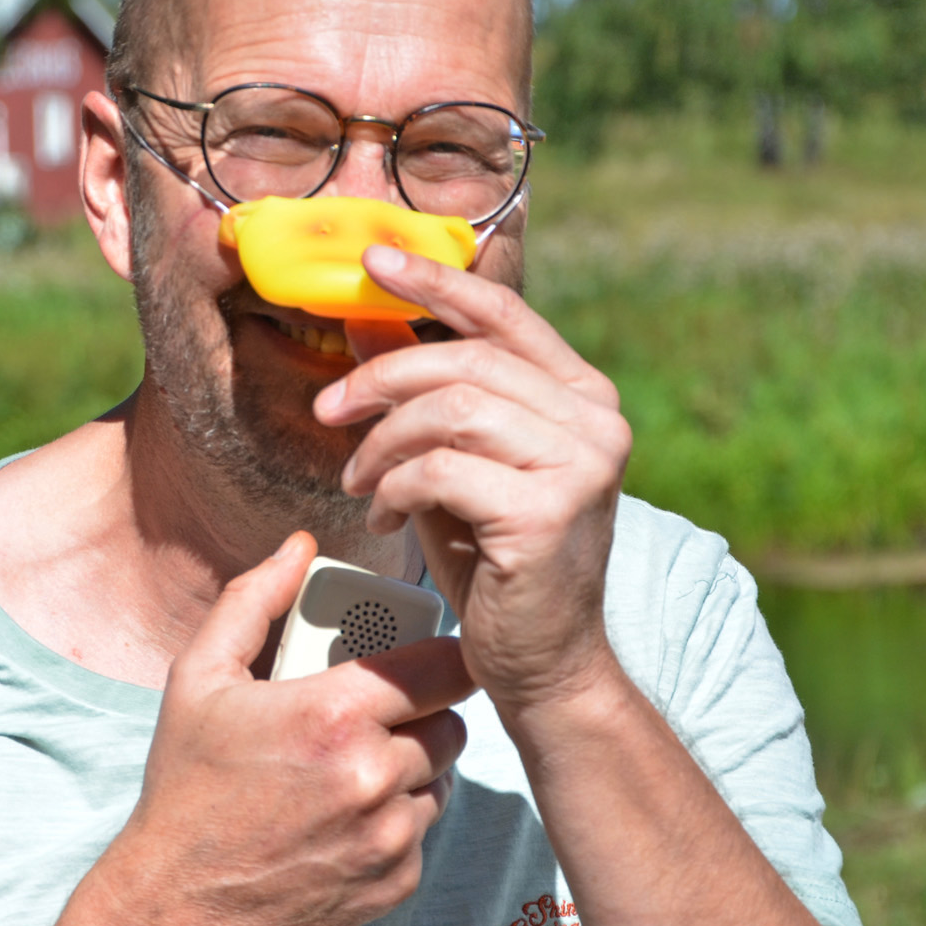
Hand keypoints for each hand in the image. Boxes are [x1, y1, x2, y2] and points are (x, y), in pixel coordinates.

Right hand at [107, 532, 473, 925]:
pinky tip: (346, 815)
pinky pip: (424, 831)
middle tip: (381, 711)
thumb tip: (299, 547)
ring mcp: (389, 835)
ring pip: (442, 778)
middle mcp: (373, 776)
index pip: (445, 667)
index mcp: (334, 714)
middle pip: (452, 723)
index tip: (425, 658)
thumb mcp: (199, 677)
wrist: (180, 901)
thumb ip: (252, 601)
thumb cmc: (187, 781)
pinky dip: (397, 820)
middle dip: (424, 711)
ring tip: (359, 763)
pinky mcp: (396, 881)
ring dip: (415, 766)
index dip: (442, 657)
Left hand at [313, 245, 631, 713]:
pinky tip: (385, 517)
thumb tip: (366, 318)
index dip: (436, 281)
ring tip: (357, 481)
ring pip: (449, 411)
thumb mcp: (452, 461)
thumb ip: (424, 391)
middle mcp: (597, 422)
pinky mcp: (549, 513)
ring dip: (382, 442)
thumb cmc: (493, 561)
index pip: (503, 314)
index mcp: (583, 396)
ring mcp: (582, 466)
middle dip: (381, 378)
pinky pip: (440, 471)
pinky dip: (395, 489)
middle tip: (328, 409)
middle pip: (465, 361)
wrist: (543, 665)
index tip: (372, 261)